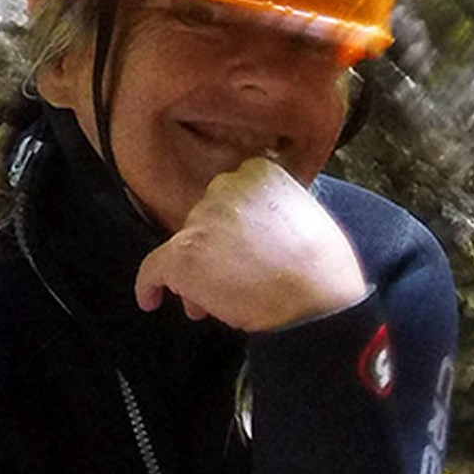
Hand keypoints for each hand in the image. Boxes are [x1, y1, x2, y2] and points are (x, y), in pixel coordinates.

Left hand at [134, 157, 368, 330]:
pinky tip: (150, 299)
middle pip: (204, 220)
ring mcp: (202, 220)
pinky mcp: (183, 254)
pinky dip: (149, 285)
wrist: (317, 300)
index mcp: (259, 172)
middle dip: (212, 251)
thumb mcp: (310, 218)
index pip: (230, 196)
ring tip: (209, 302)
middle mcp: (225, 186)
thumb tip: (260, 231)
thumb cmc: (324, 270)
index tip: (237, 248)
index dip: (230, 226)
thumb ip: (278, 211)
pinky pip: (153, 269)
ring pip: (184, 247)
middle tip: (227, 280)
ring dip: (193, 273)